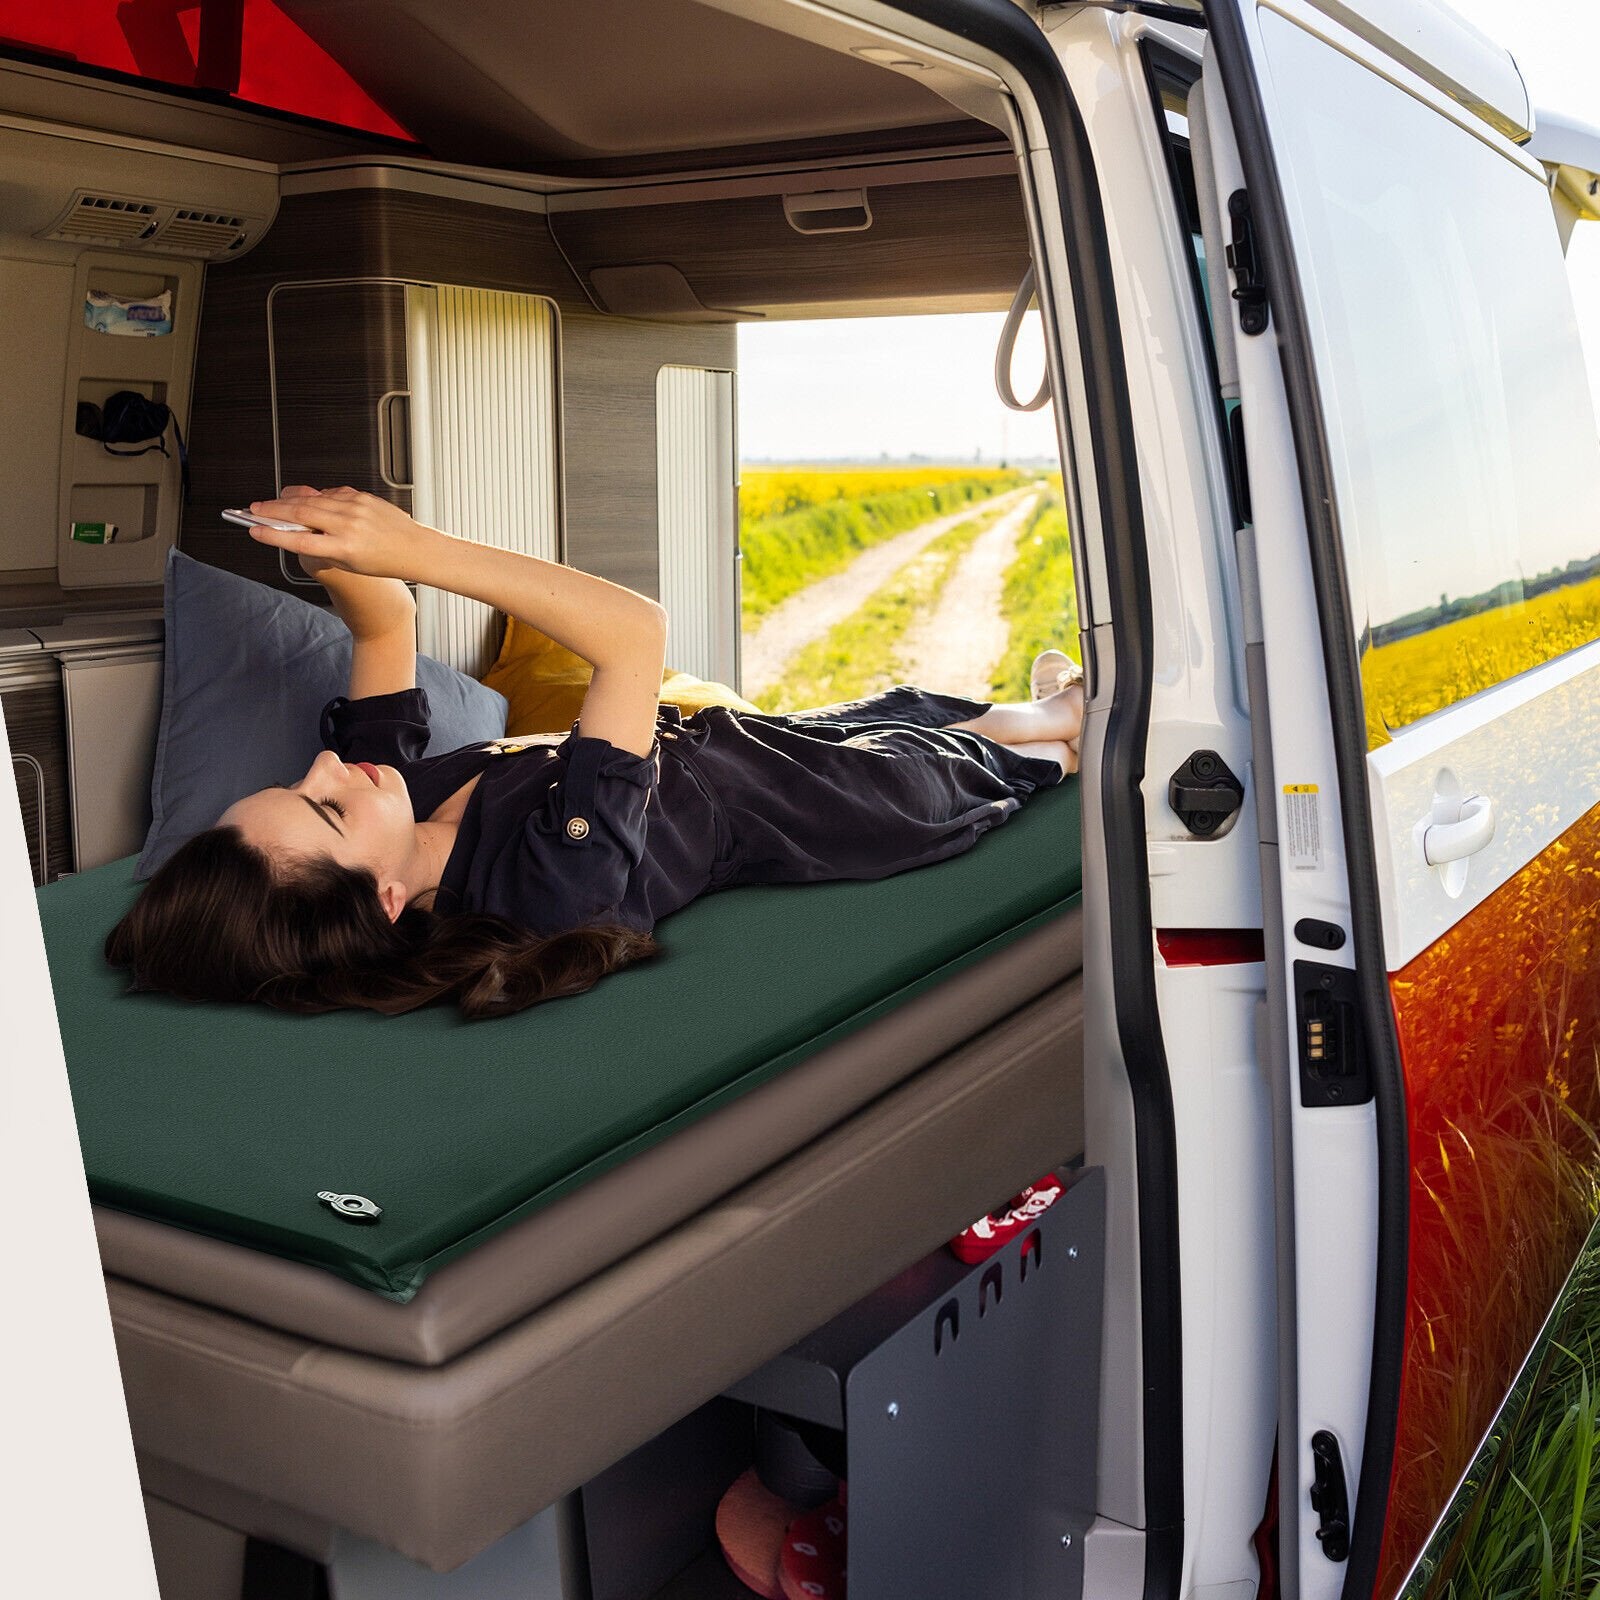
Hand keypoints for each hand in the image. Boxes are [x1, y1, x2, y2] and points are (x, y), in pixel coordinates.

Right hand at [246, 487, 439, 583]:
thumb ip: (322, 548)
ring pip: (312, 499)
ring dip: (287, 500)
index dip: (273, 535)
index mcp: (345, 548)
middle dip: (272, 510)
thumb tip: (296, 531)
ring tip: (271, 503)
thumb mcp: (349, 564)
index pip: (301, 541)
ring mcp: (355, 507)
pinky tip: (304, 500)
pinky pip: (329, 494)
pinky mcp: (360, 496)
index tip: (255, 530)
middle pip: (301, 514)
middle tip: (253, 509)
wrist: (414, 548)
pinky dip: (314, 496)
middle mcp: (349, 525)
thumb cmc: (385, 561)